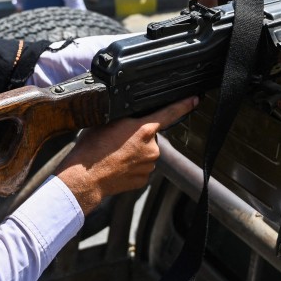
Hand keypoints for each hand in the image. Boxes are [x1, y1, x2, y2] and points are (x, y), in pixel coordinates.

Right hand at [56, 96, 197, 214]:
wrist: (85, 178)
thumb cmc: (92, 148)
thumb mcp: (106, 122)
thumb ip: (126, 118)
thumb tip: (131, 118)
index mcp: (143, 129)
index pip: (169, 113)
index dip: (183, 105)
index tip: (194, 100)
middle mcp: (151, 148)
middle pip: (150, 136)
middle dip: (138, 137)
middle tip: (117, 141)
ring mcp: (149, 165)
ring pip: (145, 154)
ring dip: (134, 153)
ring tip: (113, 155)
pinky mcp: (144, 179)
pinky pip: (141, 168)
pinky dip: (131, 167)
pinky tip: (117, 167)